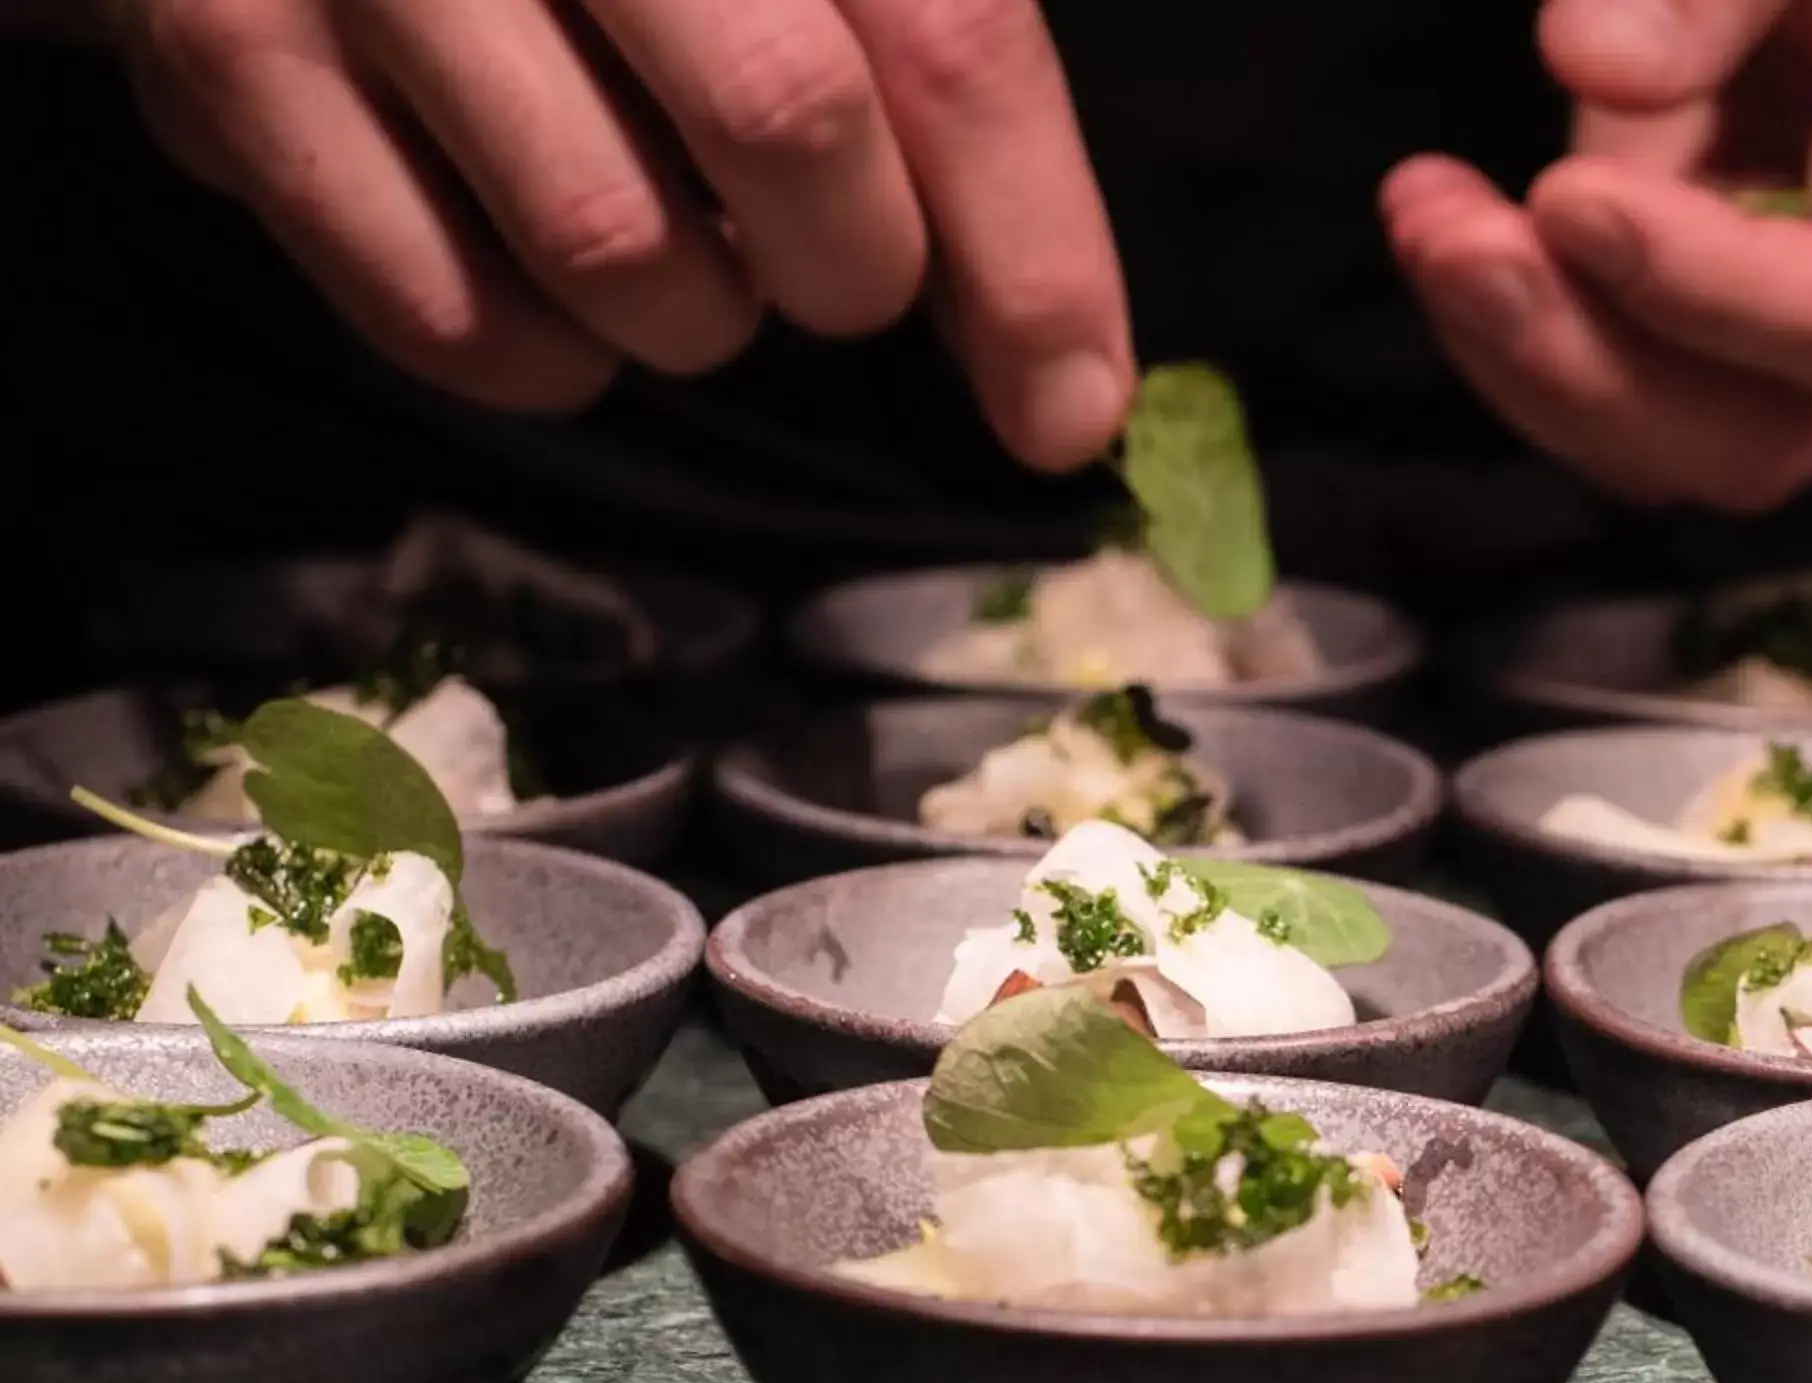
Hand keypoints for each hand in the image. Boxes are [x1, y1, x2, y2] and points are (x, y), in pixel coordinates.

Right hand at [104, 0, 1132, 463]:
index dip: (1031, 249)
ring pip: (621, 252)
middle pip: (790, 125)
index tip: (1069, 406)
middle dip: (852, 263)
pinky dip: (550, 355)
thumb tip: (1063, 375)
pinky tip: (546, 267)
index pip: (946, 39)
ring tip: (670, 227)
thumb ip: (929, 65)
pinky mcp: (234, 64)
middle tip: (831, 262)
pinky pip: (458, 322)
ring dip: (697, 310)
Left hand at [1384, 0, 1811, 512]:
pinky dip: (1518, 331)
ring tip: (1427, 217)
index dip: (1714, 290)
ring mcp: (1810, 328)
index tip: (1566, 195)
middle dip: (1588, 363)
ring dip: (1527, 356)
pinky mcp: (1722, 321)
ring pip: (1676, 441)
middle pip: (1764, 432)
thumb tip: (1587, 62)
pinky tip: (1446, 226)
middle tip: (1450, 242)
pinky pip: (1622, 387)